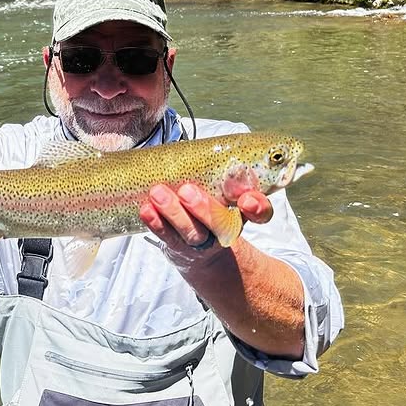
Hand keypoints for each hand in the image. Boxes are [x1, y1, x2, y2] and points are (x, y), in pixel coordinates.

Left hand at [139, 183, 272, 257]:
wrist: (201, 253)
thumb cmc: (212, 212)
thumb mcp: (226, 197)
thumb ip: (227, 180)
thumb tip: (218, 152)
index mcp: (241, 214)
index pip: (259, 212)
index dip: (256, 207)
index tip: (247, 200)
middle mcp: (224, 231)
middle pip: (219, 224)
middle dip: (204, 208)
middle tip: (186, 191)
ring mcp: (201, 242)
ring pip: (190, 231)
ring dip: (173, 212)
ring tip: (158, 193)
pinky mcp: (178, 247)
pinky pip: (167, 237)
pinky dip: (156, 223)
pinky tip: (146, 209)